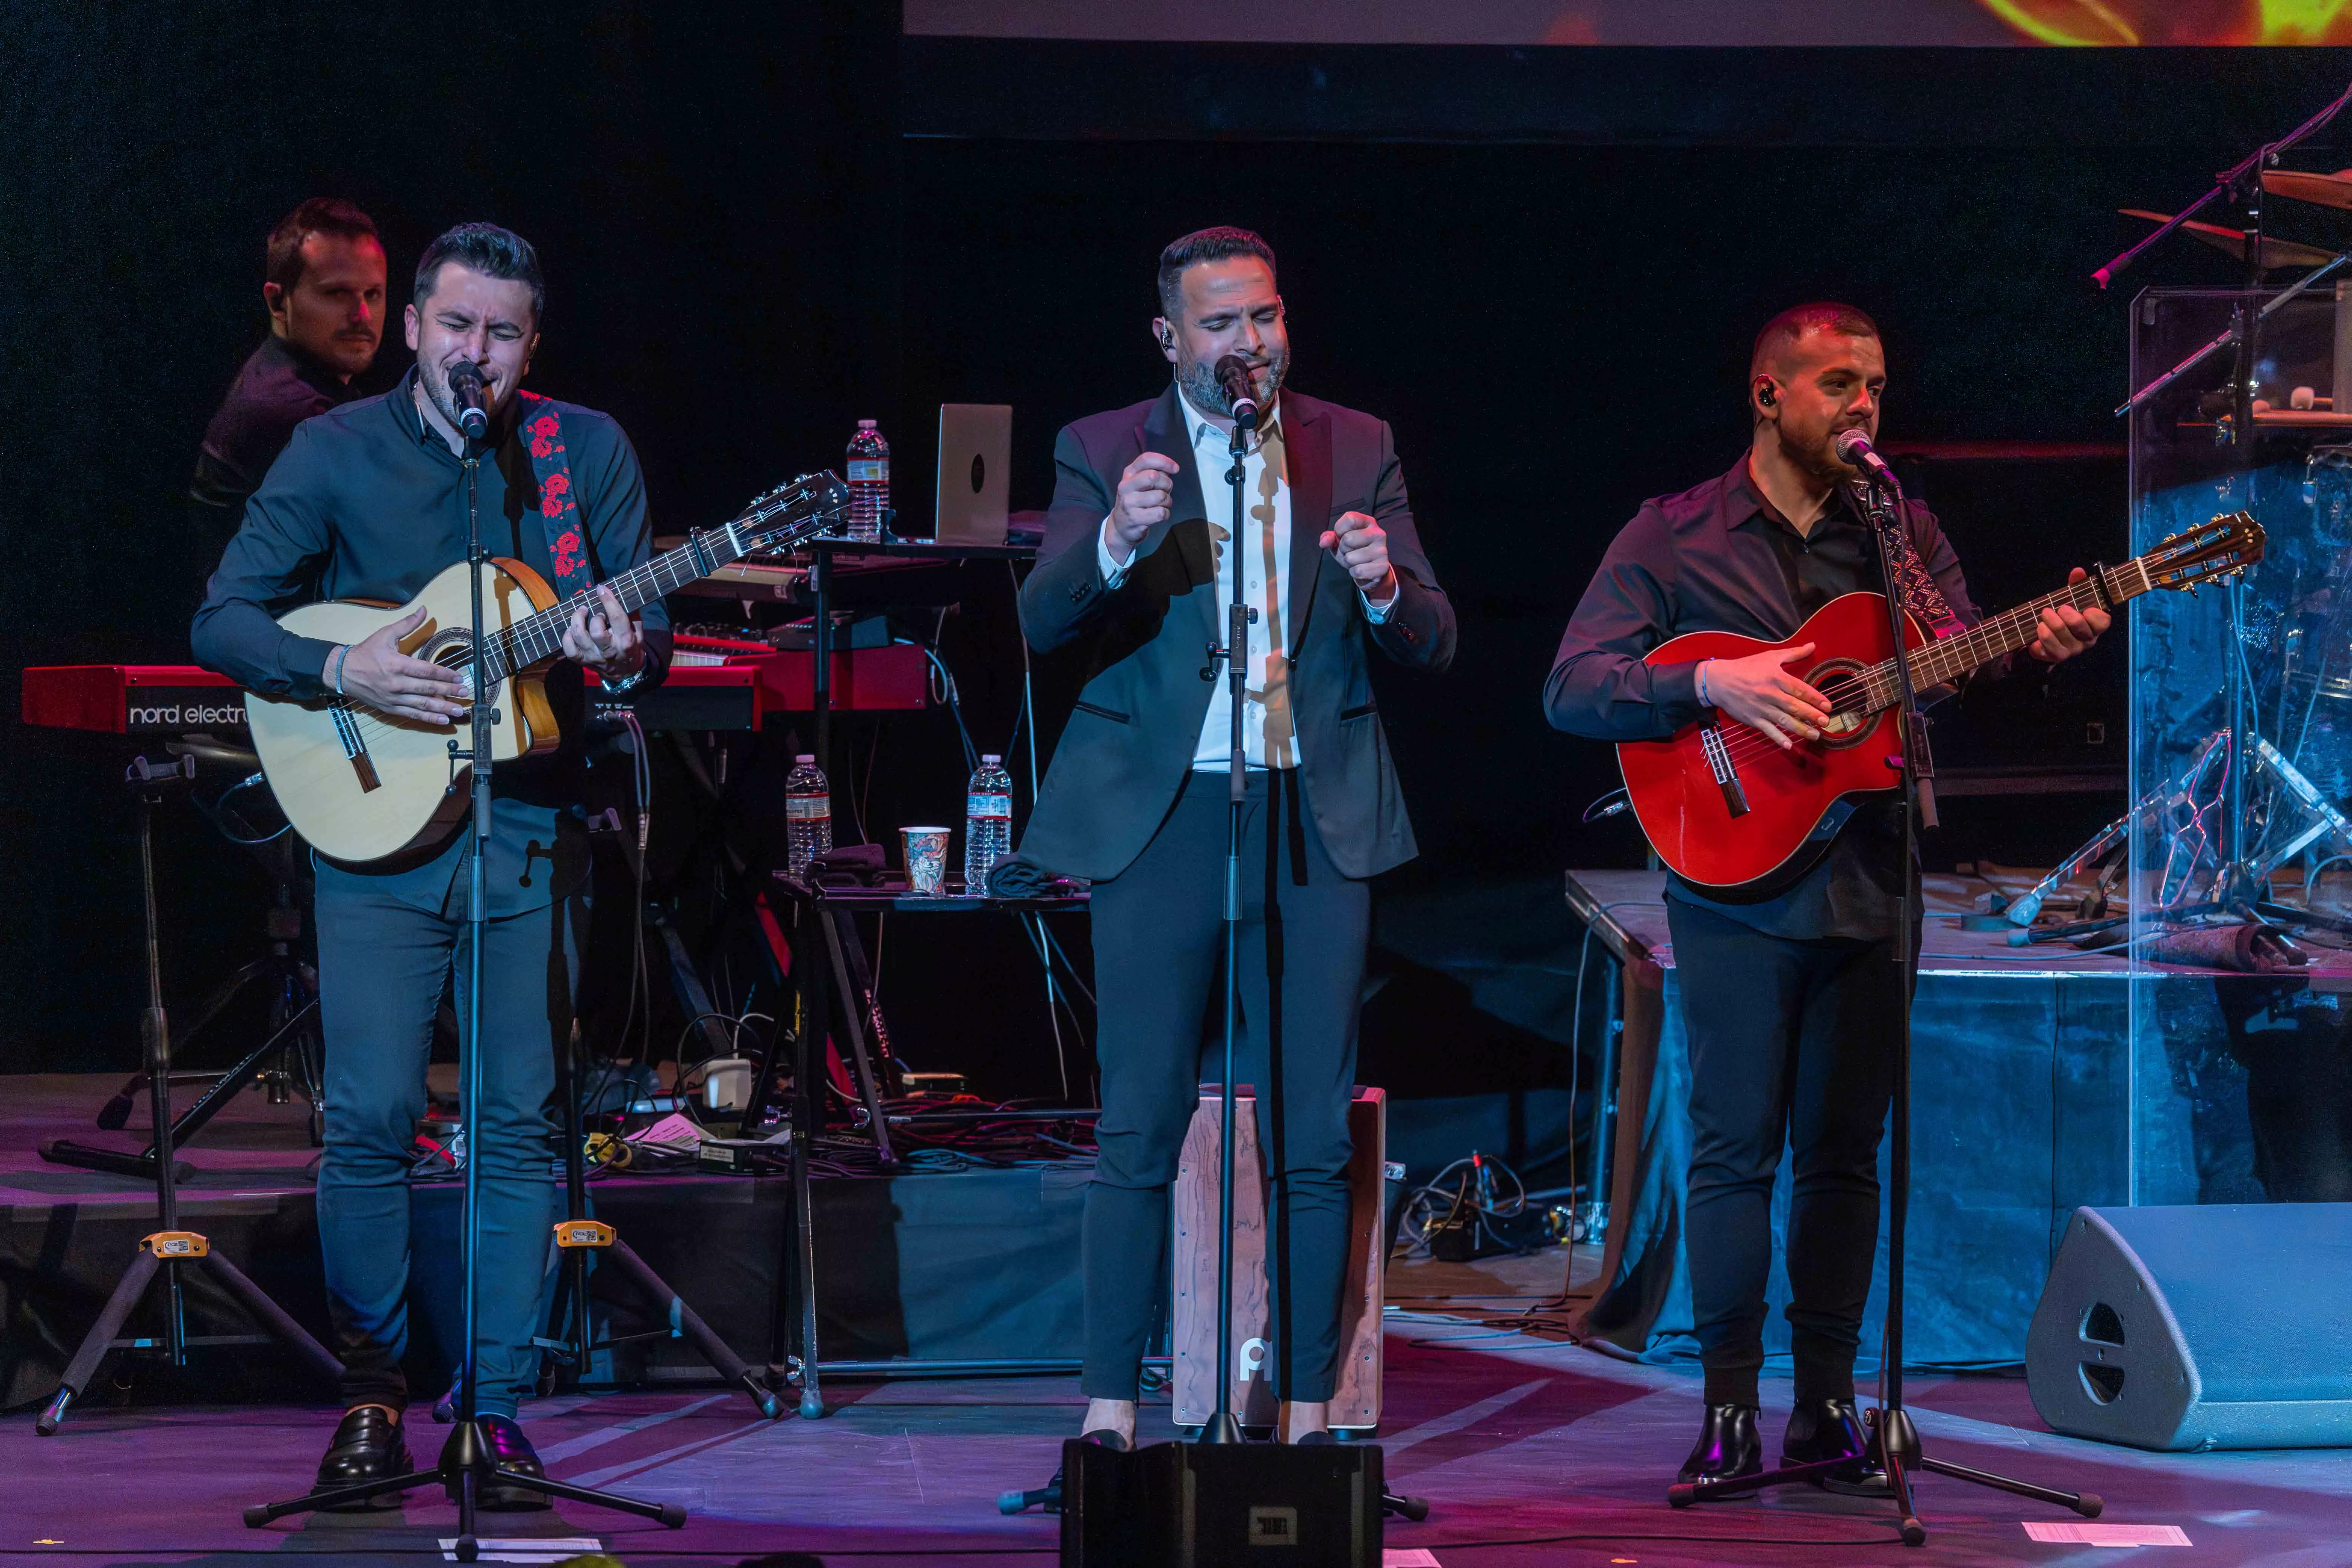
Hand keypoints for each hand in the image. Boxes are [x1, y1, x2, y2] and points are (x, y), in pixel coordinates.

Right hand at [338, 605, 468, 725]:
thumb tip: (424, 610)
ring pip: (422, 705)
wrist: (342, 671)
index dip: (445, 674)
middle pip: (428, 689)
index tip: (459, 677)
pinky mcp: (389, 708)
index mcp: (397, 664)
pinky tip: (442, 721)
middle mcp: (396, 683)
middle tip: (465, 693)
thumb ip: (407, 624)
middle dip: (449, 692)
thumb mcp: (385, 634)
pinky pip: (412, 715)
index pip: (427, 670)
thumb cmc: (365, 652)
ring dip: (442, 709)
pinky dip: (428, 719)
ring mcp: (393, 698)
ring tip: (459, 711)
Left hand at [561, 585, 643, 676]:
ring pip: (579, 637)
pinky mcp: (583, 661)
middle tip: (592, 610)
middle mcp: (609, 650)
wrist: (626, 673)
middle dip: (593, 616)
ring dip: (577, 620)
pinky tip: (571, 630)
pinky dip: (566, 637)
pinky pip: (569, 650)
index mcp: (626, 641)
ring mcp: (594, 657)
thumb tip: (622, 595)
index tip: (602, 589)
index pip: (617, 618)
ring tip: (580, 612)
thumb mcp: (639, 632)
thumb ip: (632, 615)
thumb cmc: (631, 648)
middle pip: (596, 631)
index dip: (608, 601)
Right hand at [1106, 452, 1180, 563]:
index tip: (1175, 469)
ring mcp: (1128, 503)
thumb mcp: (1141, 482)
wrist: (1121, 525)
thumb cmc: (1137, 500)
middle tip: (1164, 491)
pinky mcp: (1135, 519)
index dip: (1164, 461)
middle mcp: (1125, 486)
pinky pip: (1161, 513)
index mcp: (1129, 473)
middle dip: (1166, 484)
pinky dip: (1165, 514)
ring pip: (1160, 496)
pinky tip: (1157, 514)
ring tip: (1160, 505)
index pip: (1146, 459)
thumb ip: (1156, 472)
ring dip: (1167, 501)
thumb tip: (1173, 468)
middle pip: (1154, 476)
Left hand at [1318, 510, 1397, 598]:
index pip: (1350, 518)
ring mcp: (1382, 550)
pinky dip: (1355, 572)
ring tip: (1356, 561)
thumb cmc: (1354, 551)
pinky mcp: (1383, 566)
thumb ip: (1329, 538)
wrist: (1370, 571)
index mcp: (1368, 522)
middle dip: (1343, 549)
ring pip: (1351, 558)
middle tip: (1351, 551)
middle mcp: (1378, 533)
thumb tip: (1324, 542)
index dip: (1339, 529)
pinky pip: (1358, 571)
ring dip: (1348, 562)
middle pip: (1348, 539)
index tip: (1341, 536)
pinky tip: (1362, 569)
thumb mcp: (1339, 542)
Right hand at [1700, 641, 1830, 750]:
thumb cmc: (1745, 667)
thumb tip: (1812, 645)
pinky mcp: (1752, 719)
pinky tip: (1789, 745)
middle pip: (1795, 706)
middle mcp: (1770, 693)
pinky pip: (1767, 730)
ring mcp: (1761, 708)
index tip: (1827, 706)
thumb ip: (1793, 653)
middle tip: (1825, 722)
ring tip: (1815, 735)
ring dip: (1801, 729)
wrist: (1719, 681)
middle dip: (1812, 715)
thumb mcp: (1770, 657)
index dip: (1815, 698)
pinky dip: (1778, 738)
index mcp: (1776, 677)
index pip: (1800, 689)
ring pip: (1784, 720)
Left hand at [2029, 569, 2109, 662]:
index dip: (2094, 614)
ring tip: (2043, 615)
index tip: (2085, 607)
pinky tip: (2039, 628)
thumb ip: (2076, 585)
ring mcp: (2072, 650)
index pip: (2103, 622)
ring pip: (2060, 635)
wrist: (2046, 639)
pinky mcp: (2056, 657)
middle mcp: (2087, 640)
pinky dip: (2040, 635)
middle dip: (2064, 613)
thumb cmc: (2064, 616)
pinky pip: (2048, 646)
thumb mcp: (2071, 599)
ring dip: (2048, 622)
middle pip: (2078, 625)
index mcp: (2095, 626)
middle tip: (2056, 608)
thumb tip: (2078, 571)